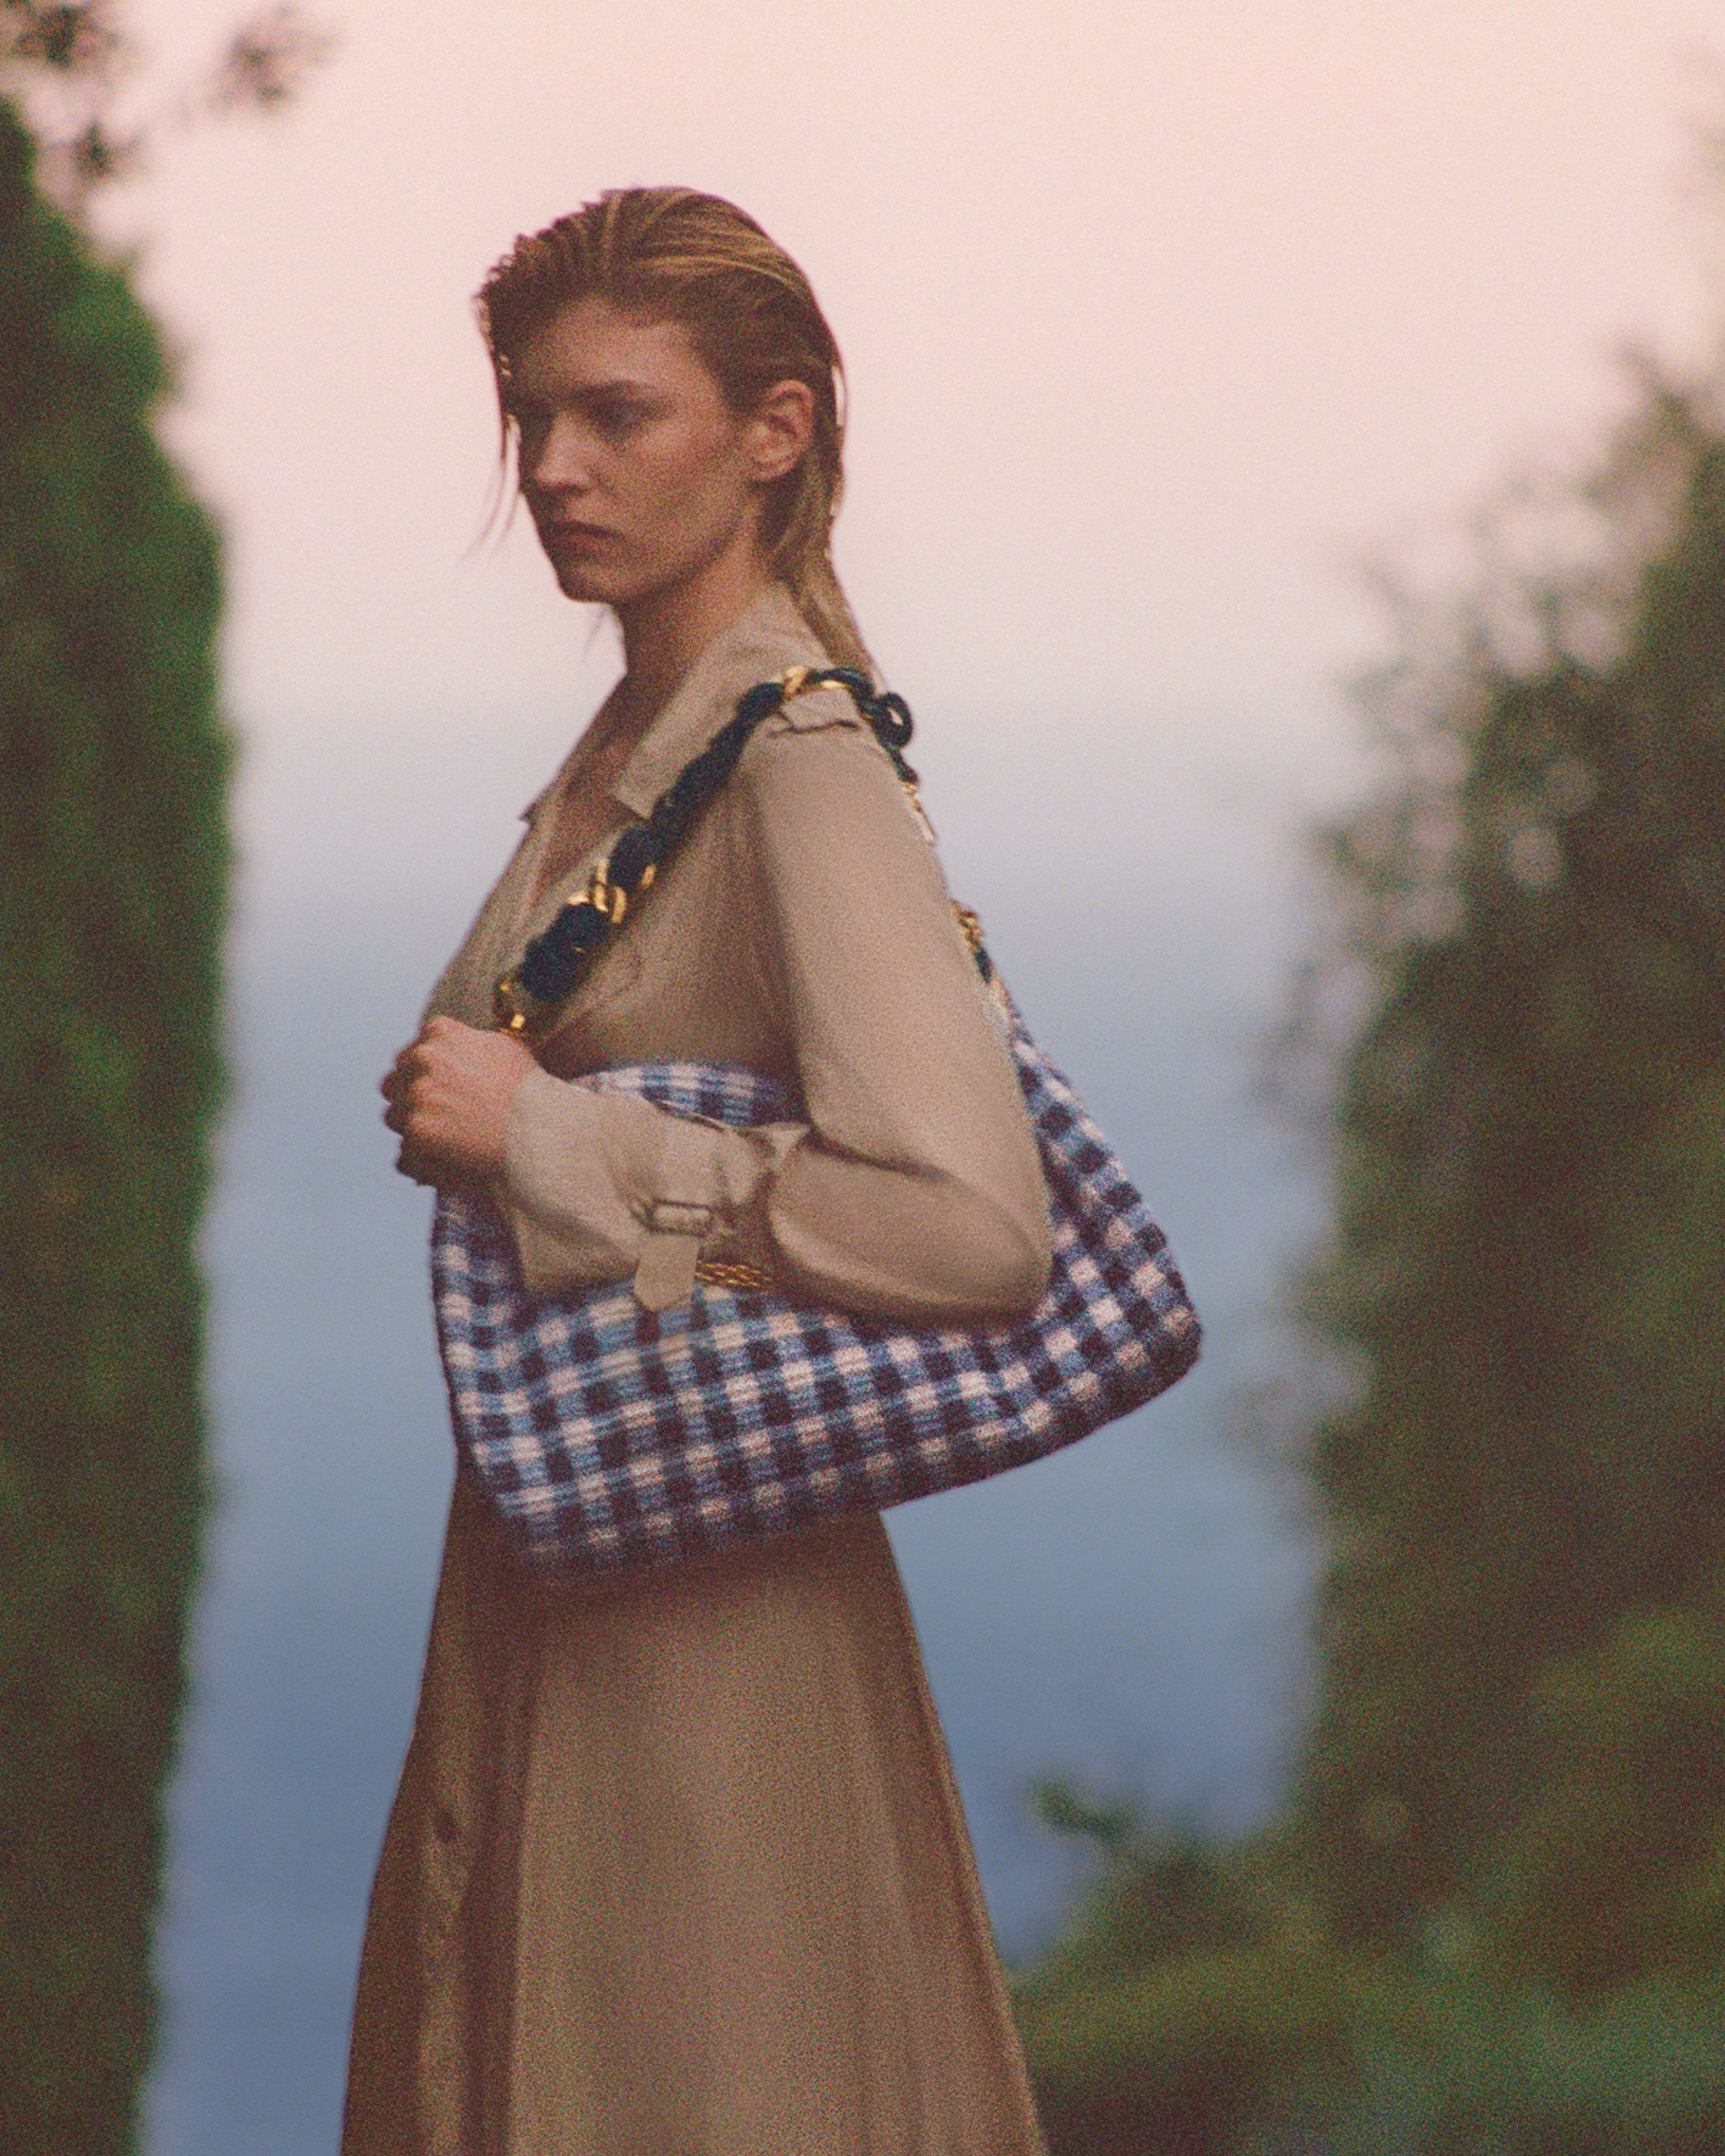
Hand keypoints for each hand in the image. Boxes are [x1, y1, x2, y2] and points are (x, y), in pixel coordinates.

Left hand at [381, 1016, 537, 1187]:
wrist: (542, 1131)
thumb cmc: (530, 1094)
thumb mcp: (504, 1048)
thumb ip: (467, 1044)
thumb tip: (450, 1052)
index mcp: (440, 1033)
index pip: (411, 1053)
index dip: (426, 1076)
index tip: (443, 1091)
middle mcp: (423, 1060)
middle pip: (395, 1082)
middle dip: (414, 1099)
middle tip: (446, 1117)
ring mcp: (416, 1097)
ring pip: (395, 1117)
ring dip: (416, 1129)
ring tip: (451, 1140)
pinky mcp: (416, 1133)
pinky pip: (403, 1153)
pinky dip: (422, 1160)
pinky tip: (449, 1159)